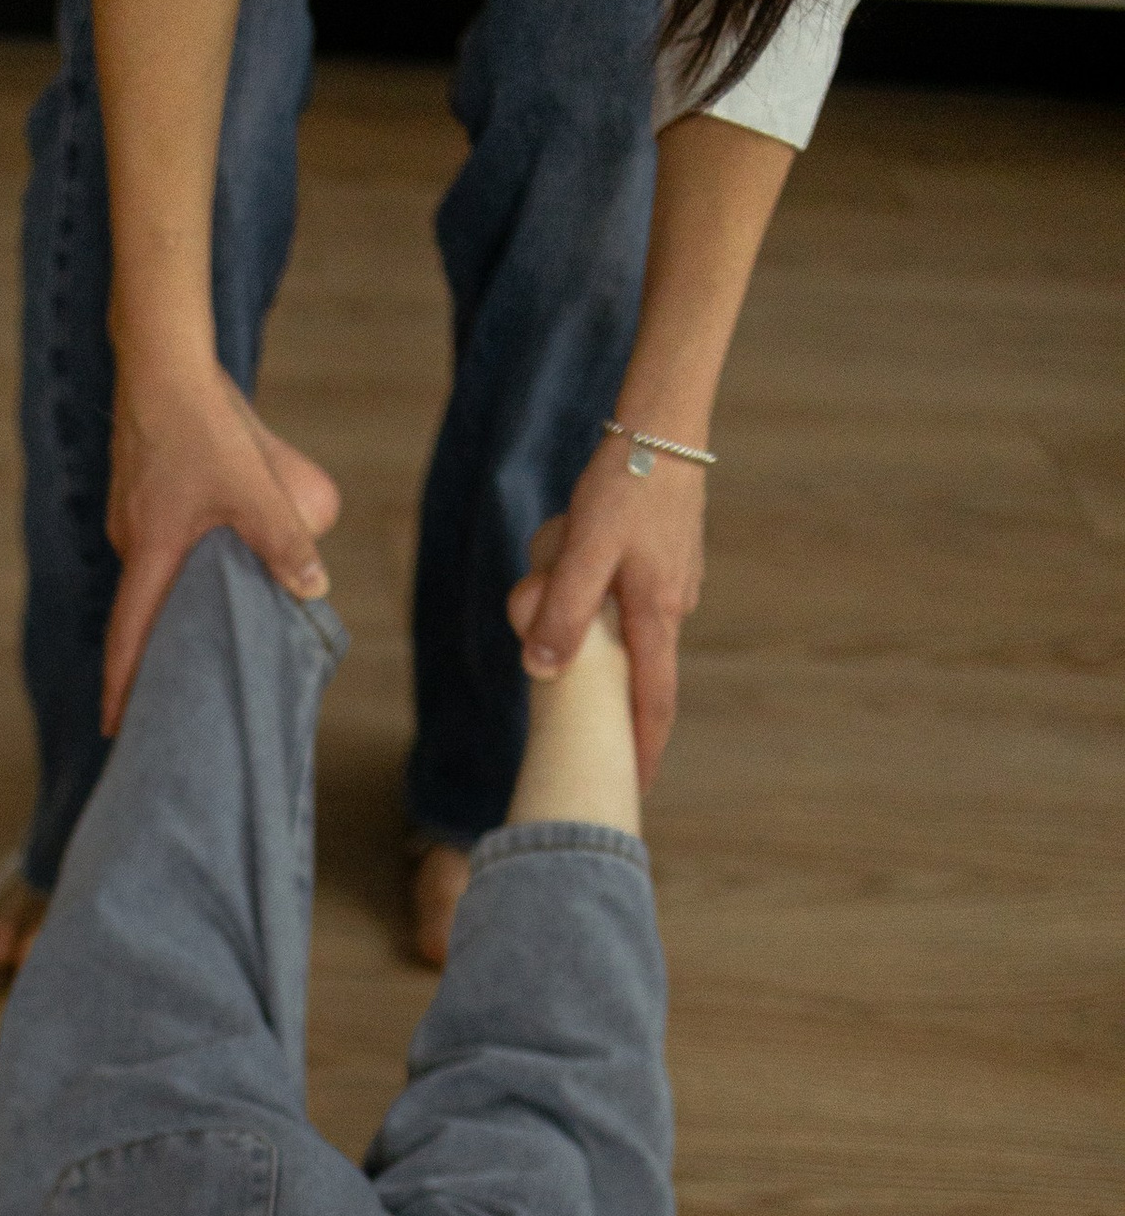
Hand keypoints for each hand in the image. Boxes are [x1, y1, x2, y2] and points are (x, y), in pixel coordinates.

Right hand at [102, 359, 339, 733]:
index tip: (115, 729)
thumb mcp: (252, 485)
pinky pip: (164, 541)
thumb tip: (312, 588)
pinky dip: (185, 560)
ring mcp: (133, 516)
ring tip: (209, 623)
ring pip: (159, 572)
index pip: (129, 637)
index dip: (122, 687)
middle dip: (156, 654)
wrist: (161, 359)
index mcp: (150, 552)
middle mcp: (132, 541)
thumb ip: (283, 539)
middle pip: (142, 611)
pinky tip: (217, 551)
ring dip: (179, 599)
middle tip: (174, 693)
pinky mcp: (143, 492)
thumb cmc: (200, 423)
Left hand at [510, 422, 706, 786]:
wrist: (664, 423)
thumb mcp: (585, 548)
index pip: (653, 703)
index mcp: (656, 614)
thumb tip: (542, 670)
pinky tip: (581, 572)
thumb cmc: (625, 483)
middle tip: (601, 745)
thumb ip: (563, 609)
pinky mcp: (665, 560)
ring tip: (569, 628)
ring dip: (599, 642)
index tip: (634, 791)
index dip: (643, 750)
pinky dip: (603, 605)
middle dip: (619, 709)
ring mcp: (674, 583)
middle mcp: (673, 606)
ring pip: (628, 633)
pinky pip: (626, 599)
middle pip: (642, 675)